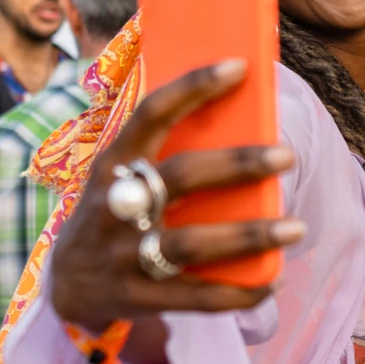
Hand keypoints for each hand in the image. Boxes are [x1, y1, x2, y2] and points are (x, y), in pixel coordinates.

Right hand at [50, 60, 303, 329]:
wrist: (66, 284)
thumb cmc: (118, 210)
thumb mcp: (124, 174)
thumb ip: (166, 149)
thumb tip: (244, 113)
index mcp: (114, 162)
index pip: (152, 113)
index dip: (193, 87)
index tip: (239, 66)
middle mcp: (116, 204)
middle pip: (182, 176)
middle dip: (238, 164)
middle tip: (288, 156)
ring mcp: (124, 253)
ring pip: (191, 243)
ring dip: (248, 236)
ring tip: (297, 228)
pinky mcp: (137, 296)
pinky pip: (194, 297)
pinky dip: (236, 292)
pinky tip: (272, 280)